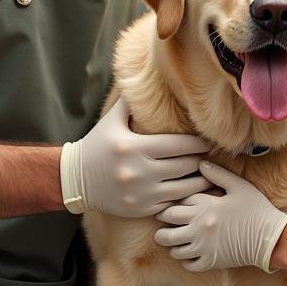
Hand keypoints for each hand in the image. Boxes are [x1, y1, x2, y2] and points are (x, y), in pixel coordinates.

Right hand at [61, 97, 209, 217]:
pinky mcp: (140, 209)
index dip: (197, 144)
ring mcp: (141, 194)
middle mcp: (139, 171)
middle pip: (185, 166)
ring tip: (210, 175)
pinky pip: (172, 204)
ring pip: (184, 189)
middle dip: (201, 160)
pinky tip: (195, 194)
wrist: (74, 180)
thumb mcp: (111, 120)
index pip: (178, 145)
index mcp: (133, 147)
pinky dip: (185, 198)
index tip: (207, 142)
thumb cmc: (96, 145)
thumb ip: (130, 102)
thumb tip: (142, 75)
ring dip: (200, 182)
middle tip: (212, 156)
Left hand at [154, 161, 286, 272]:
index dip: (168, 205)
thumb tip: (200, 163)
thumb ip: (218, 174)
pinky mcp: (210, 262)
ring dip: (171, 244)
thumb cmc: (256, 209)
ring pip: (173, 249)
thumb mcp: (239, 186)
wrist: (271, 237)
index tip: (168, 205)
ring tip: (175, 239)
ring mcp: (203, 247)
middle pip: (166, 229)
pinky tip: (189, 253)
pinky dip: (184, 260)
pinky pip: (187, 264)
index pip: (174, 206)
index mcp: (204, 207)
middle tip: (165, 223)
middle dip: (162, 226)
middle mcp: (199, 228)